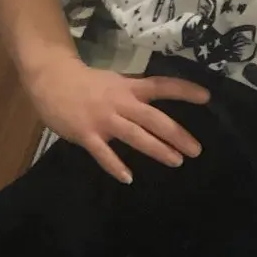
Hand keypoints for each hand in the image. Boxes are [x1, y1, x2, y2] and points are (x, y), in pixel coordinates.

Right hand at [27, 58, 210, 183]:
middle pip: (154, 118)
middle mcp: (120, 103)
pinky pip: (103, 153)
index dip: (184, 91)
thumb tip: (158, 104)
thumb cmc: (85, 83)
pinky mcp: (85, 134)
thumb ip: (134, 94)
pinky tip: (128, 178)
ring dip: (157, 148)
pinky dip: (115, 166)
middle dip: (177, 134)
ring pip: (135, 135)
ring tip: (176, 161)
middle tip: (196, 150)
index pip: (161, 86)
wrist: (50, 78)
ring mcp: (103, 119)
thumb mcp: (114, 82)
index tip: (206, 98)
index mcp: (128, 88)